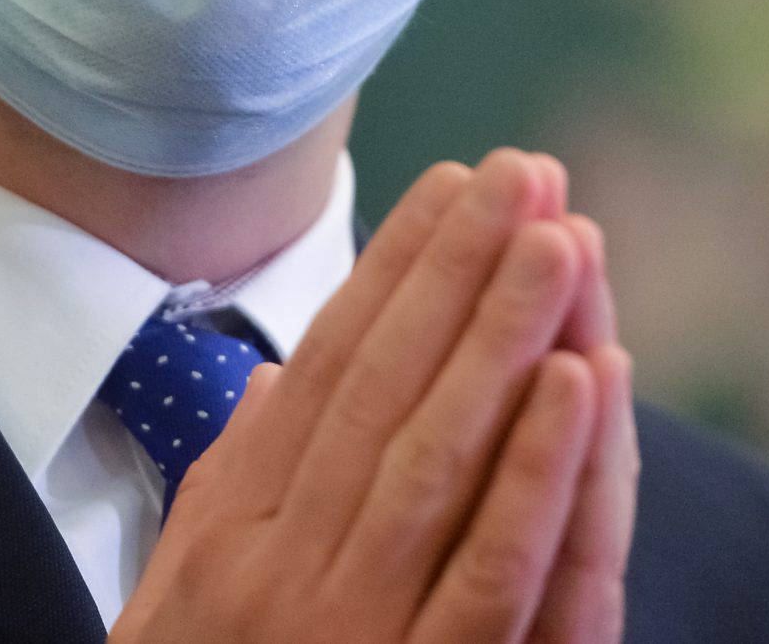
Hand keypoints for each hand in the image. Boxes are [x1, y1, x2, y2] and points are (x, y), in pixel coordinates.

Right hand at [112, 149, 637, 643]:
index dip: (395, 270)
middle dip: (458, 271)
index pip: (327, 369)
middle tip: (525, 171)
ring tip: (561, 236)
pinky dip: (538, 471)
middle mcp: (282, 566)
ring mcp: (348, 630)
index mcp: (231, 529)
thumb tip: (281, 379)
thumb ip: (236, 486)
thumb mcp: (186, 597)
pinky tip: (582, 380)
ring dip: (503, 337)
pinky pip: (490, 574)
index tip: (452, 182)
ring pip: (439, 458)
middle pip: (386, 390)